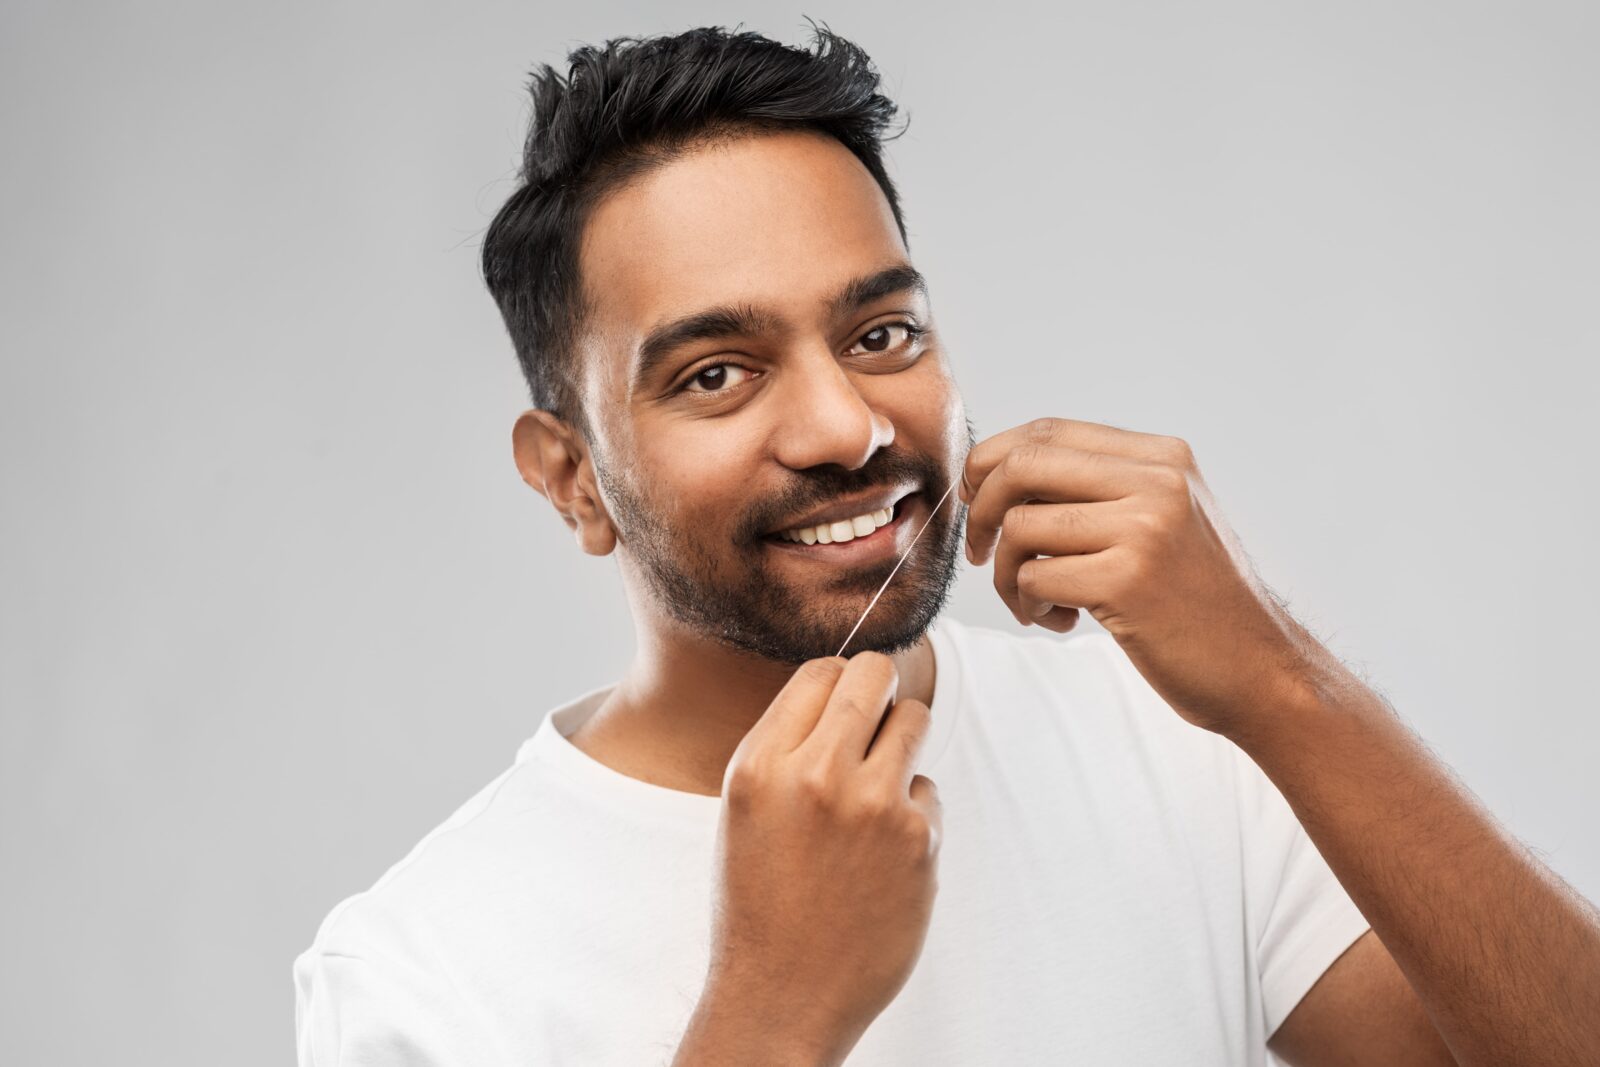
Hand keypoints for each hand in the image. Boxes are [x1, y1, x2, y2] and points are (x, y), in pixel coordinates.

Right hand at [689, 653, 941, 1065]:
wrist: (784, 995)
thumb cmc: (760, 901)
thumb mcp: (747, 810)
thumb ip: (787, 748)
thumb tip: (843, 689)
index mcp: (761, 765)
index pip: (820, 671)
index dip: (839, 680)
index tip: (845, 702)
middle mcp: (816, 775)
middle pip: (876, 674)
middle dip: (881, 689)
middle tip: (877, 718)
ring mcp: (873, 806)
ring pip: (915, 720)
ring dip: (902, 742)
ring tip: (876, 789)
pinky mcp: (920, 840)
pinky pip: (929, 791)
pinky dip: (913, 813)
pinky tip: (881, 855)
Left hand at [960, 416, 1317, 737]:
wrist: (1261, 671)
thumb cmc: (1196, 603)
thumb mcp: (1164, 521)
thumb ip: (1101, 489)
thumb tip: (999, 472)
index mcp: (1162, 457)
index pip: (1047, 431)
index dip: (992, 462)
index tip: (978, 502)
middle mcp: (1157, 480)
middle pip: (1021, 465)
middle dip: (981, 511)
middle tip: (980, 553)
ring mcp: (1144, 528)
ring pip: (1020, 527)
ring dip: (1005, 573)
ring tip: (1034, 602)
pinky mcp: (1128, 581)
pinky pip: (1033, 576)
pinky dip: (1028, 603)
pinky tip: (1060, 620)